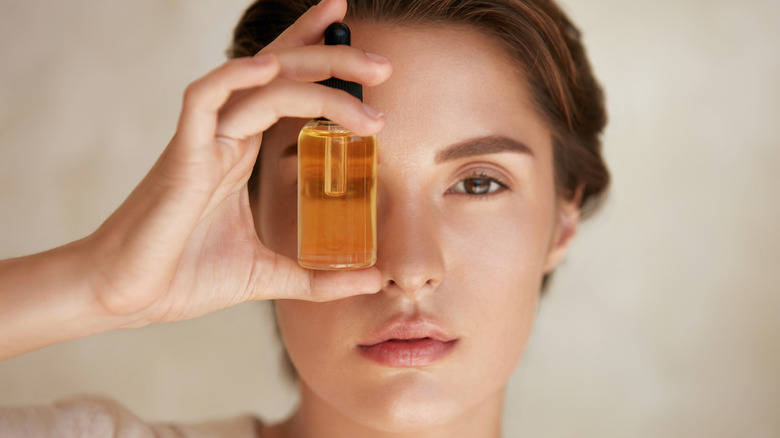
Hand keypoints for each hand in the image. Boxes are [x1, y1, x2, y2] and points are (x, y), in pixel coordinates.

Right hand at [83, 0, 391, 326]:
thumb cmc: (183, 278)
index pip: (285, 91)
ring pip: (258, 81)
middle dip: (332, 55)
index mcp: (241, 152)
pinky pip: (203, 100)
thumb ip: (319, 277)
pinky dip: (234, 78)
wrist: (127, 299)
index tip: (366, 57)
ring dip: (314, 70)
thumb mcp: (268, 276)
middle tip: (384, 62)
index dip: (318, 60)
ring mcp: (203, 143)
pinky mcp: (181, 158)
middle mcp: (225, 137)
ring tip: (369, 76)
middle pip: (281, 73)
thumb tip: (373, 279)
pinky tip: (270, 69)